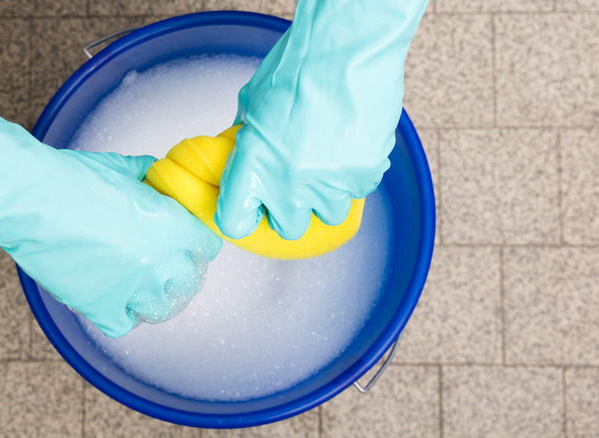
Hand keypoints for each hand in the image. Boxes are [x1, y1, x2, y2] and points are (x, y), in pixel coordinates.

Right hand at [0, 33, 221, 337]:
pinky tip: (112, 298)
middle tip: (163, 263)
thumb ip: (150, 177)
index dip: (196, 243)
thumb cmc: (71, 178)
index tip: (186, 242)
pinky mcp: (99, 307)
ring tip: (142, 286)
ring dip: (155, 297)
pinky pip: (124, 324)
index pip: (207, 247)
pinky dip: (121, 315)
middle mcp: (158, 262)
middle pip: (190, 281)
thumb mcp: (123, 168)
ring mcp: (131, 289)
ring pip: (162, 309)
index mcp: (171, 226)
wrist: (28, 198)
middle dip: (180, 271)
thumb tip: (159, 176)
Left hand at [215, 0, 428, 240]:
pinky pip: (359, 190)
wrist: (348, 47)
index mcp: (253, 164)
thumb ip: (246, 138)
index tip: (249, 208)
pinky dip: (355, 173)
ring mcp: (329, 183)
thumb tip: (241, 155)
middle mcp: (289, 183)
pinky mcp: (365, 175)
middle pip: (288, 228)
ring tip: (327, 157)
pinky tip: (349, 142)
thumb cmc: (299, 66)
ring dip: (327, 192)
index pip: (234, 221)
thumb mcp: (252, 103)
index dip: (241, 216)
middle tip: (294, 182)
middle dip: (291, 210)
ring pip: (329, 213)